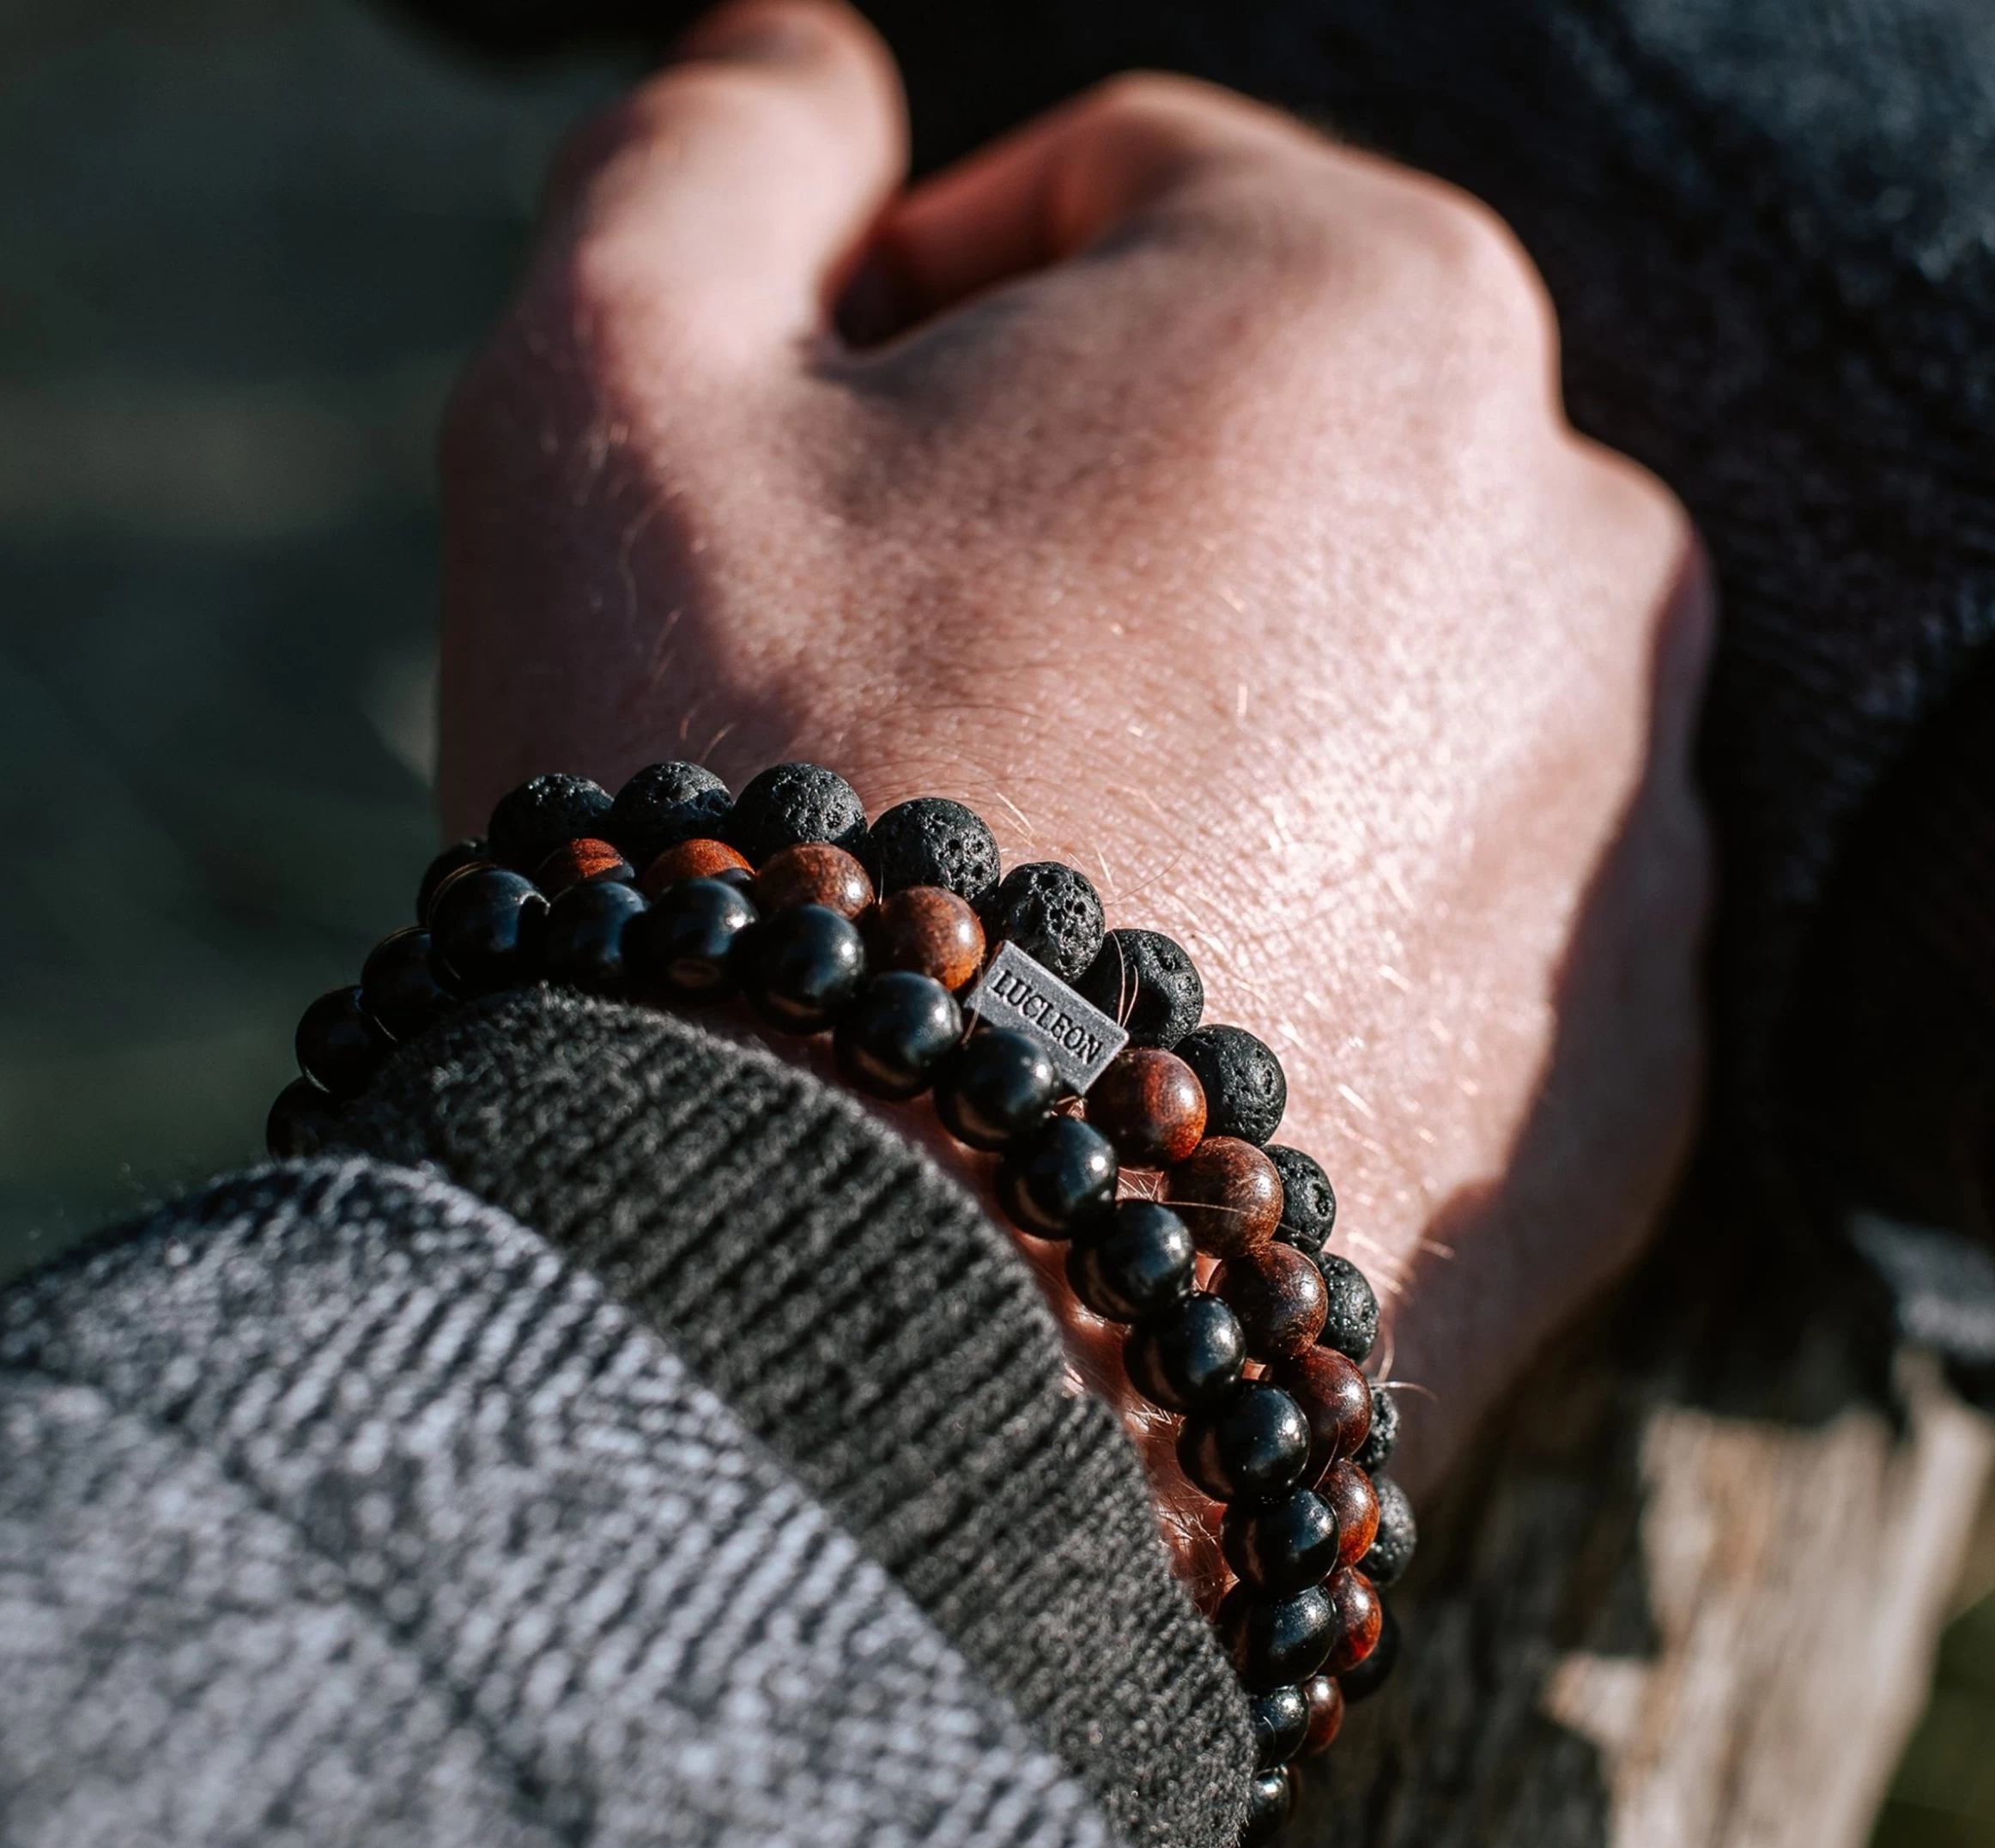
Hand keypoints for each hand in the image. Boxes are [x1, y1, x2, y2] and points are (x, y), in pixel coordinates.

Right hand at [437, 0, 1712, 1496]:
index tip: (795, 498)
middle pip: (1265, 470)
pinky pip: (1435, 946)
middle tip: (882, 734)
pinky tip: (1128, 1067)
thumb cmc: (743, 820)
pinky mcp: (1619, 1099)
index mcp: (1373, 312)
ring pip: (1363, 710)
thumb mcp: (612, 392)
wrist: (883, 1326)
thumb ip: (711, 150)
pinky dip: (1295, 961)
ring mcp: (1630, 852)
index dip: (912, 318)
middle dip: (1066, 547)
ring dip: (1192, 755)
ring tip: (1002, 925)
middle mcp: (1582, 559)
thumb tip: (807, 70)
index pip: (1120, 205)